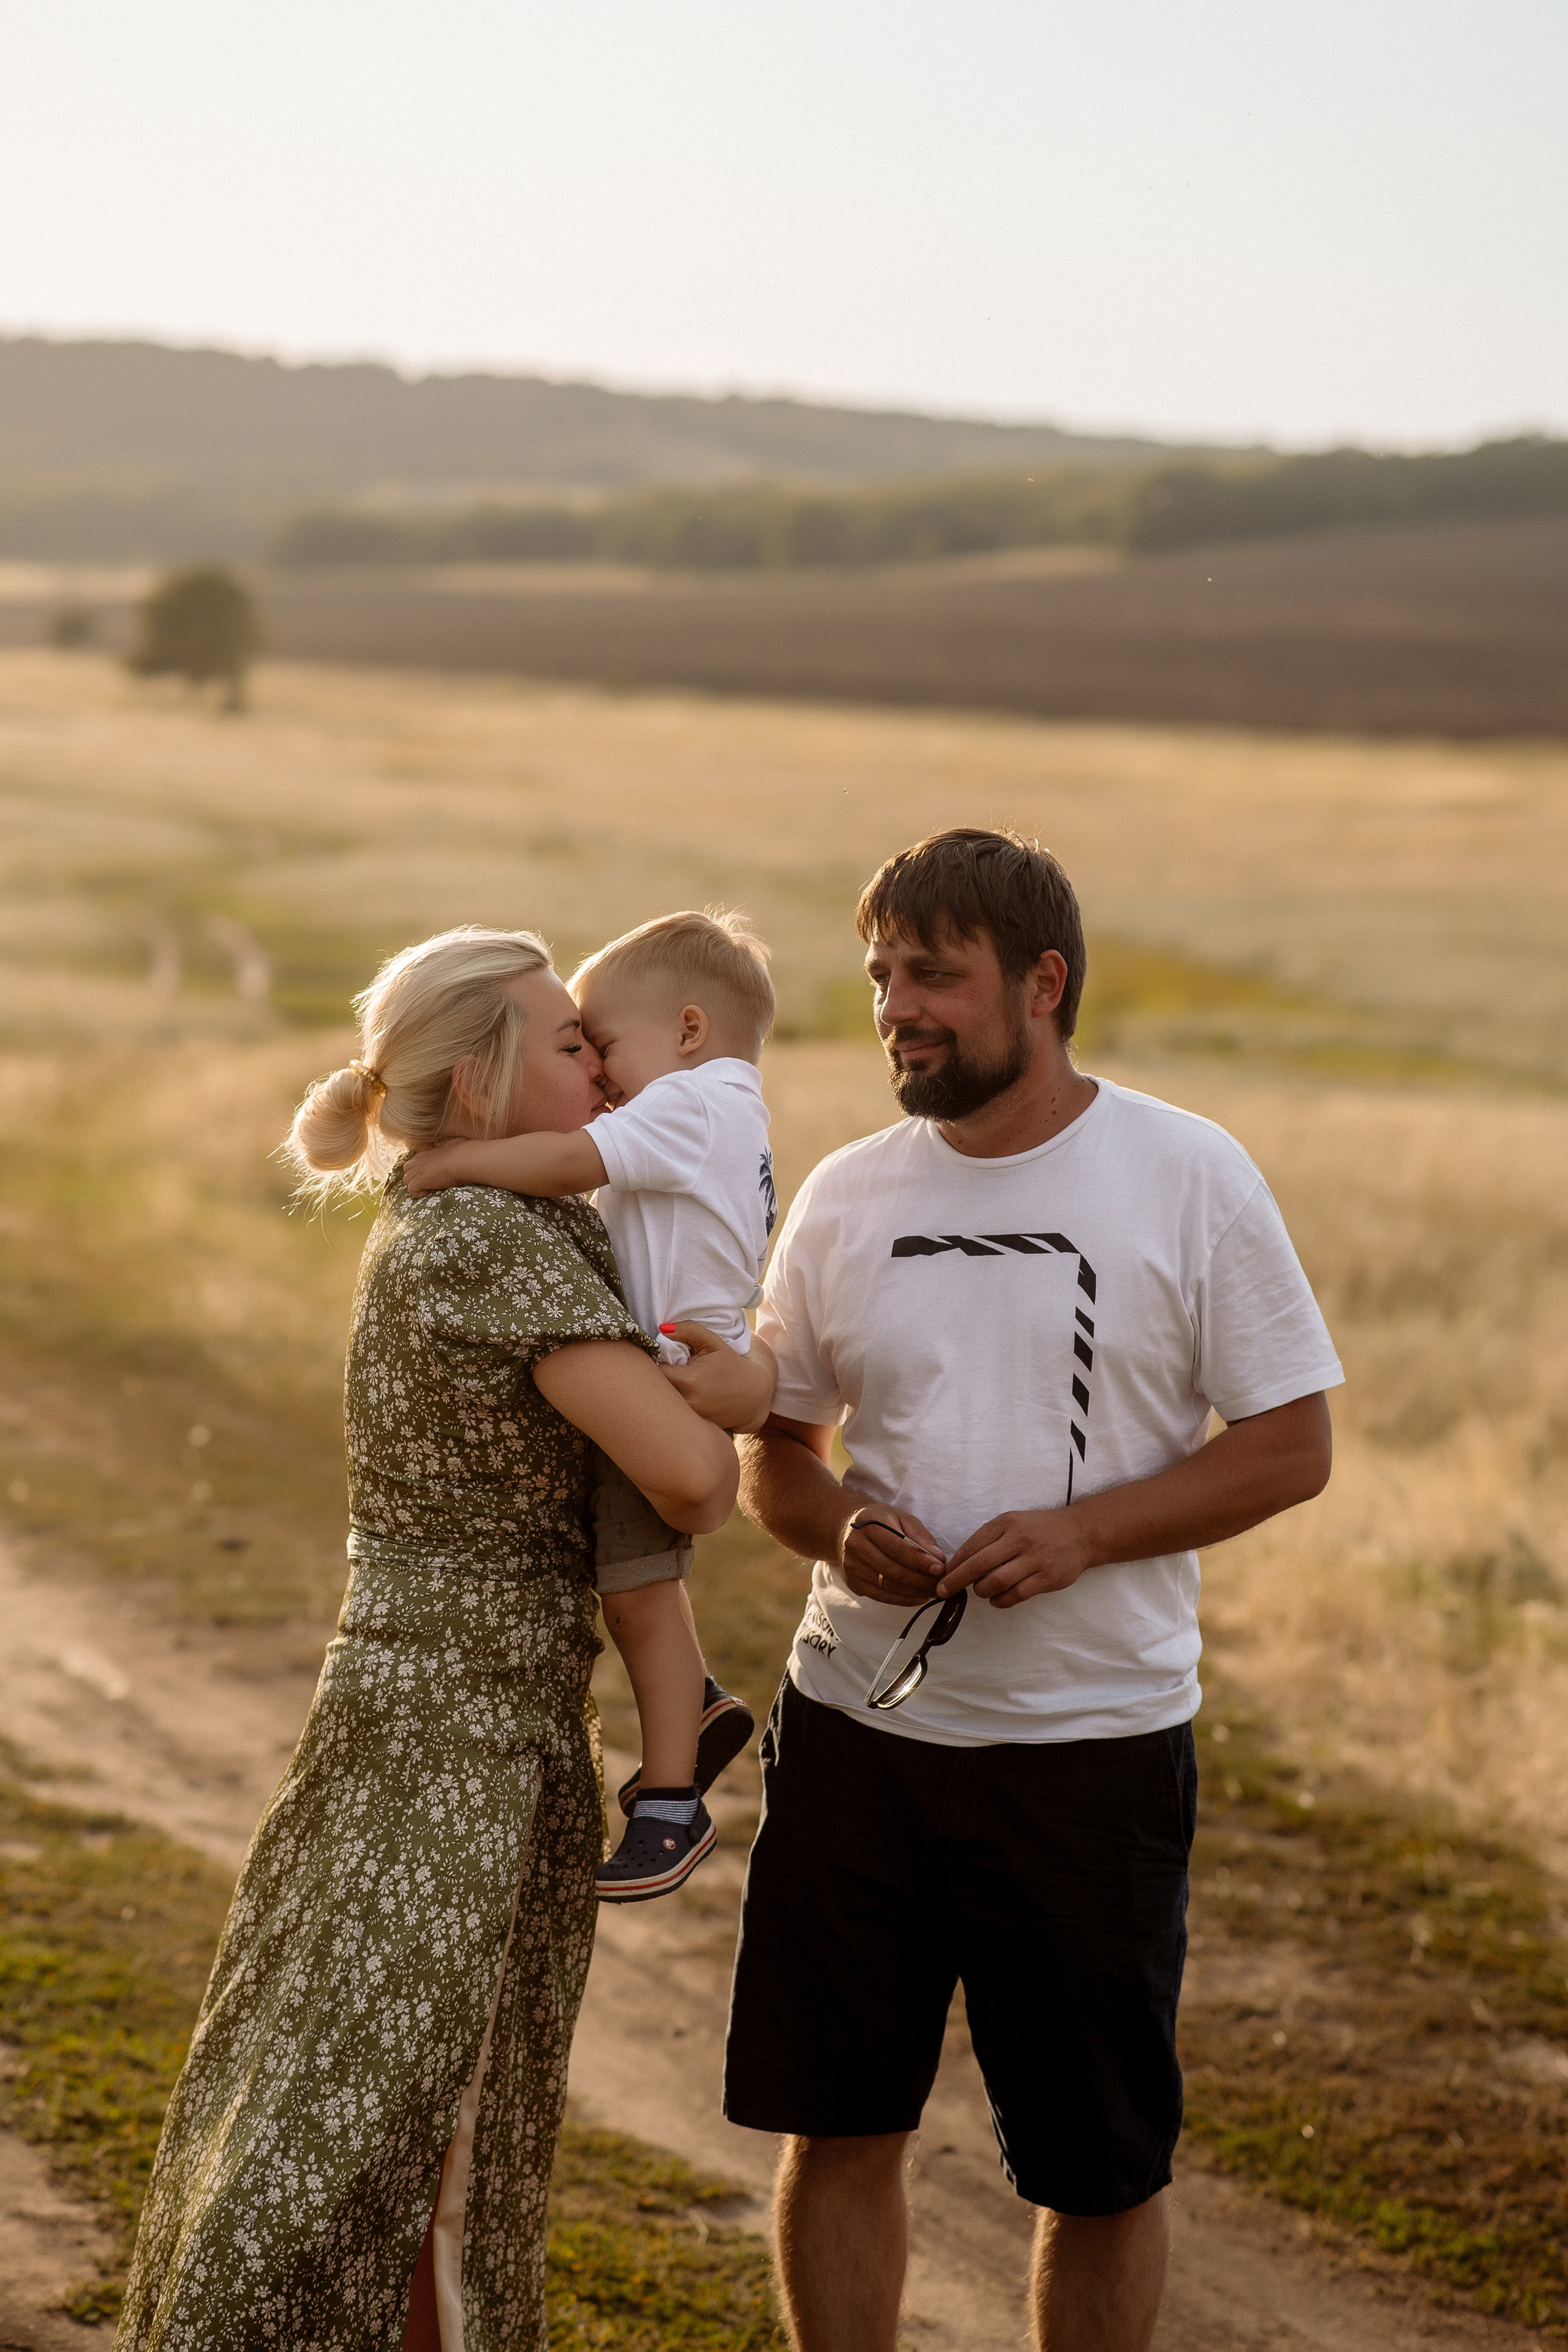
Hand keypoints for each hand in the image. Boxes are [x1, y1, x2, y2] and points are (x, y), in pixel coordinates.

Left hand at [403, 1143, 469, 1198]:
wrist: (461, 1159)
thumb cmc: (461, 1151)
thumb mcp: (449, 1143)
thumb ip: (442, 1145)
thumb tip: (440, 1143)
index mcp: (426, 1152)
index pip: (415, 1161)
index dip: (419, 1169)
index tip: (430, 1174)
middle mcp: (418, 1160)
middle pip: (406, 1170)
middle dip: (413, 1176)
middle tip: (426, 1182)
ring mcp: (417, 1171)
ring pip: (406, 1180)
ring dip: (415, 1185)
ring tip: (428, 1188)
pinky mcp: (419, 1181)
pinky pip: (411, 1189)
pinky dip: (418, 1193)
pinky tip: (428, 1192)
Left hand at [659, 1325, 775, 1432]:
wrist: (753, 1396)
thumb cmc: (731, 1365)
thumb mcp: (713, 1342)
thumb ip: (689, 1330)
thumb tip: (662, 1328)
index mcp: (689, 1380)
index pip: (653, 1371)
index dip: (650, 1362)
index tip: (655, 1355)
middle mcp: (687, 1402)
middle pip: (653, 1390)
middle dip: (652, 1378)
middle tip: (658, 1368)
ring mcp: (689, 1417)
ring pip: (661, 1403)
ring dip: (660, 1392)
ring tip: (669, 1380)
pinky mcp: (692, 1425)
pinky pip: (672, 1413)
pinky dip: (670, 1404)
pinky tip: (679, 1395)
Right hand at [839, 1497, 946, 1609]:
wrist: (845, 1529)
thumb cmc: (879, 1522)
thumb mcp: (901, 1518)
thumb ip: (920, 1537)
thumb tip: (939, 1558)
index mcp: (869, 1525)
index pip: (897, 1547)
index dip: (919, 1560)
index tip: (940, 1568)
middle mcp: (856, 1546)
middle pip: (893, 1570)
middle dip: (921, 1579)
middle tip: (941, 1583)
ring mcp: (852, 1567)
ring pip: (888, 1586)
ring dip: (915, 1592)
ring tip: (934, 1591)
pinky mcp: (853, 1583)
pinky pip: (881, 1597)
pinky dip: (903, 1600)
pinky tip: (919, 1597)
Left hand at [936, 1507, 1092, 1607]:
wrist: (1081, 1533)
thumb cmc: (1040, 1529)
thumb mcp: (1013, 1523)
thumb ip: (988, 1540)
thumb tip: (959, 1563)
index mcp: (1006, 1523)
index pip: (972, 1546)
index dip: (953, 1564)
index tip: (941, 1576)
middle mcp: (1019, 1539)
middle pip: (979, 1564)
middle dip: (957, 1580)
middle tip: (944, 1591)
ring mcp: (1034, 1559)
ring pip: (997, 1582)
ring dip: (982, 1591)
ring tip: (981, 1591)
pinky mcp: (1047, 1578)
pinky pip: (1016, 1595)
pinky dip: (1001, 1601)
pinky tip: (997, 1599)